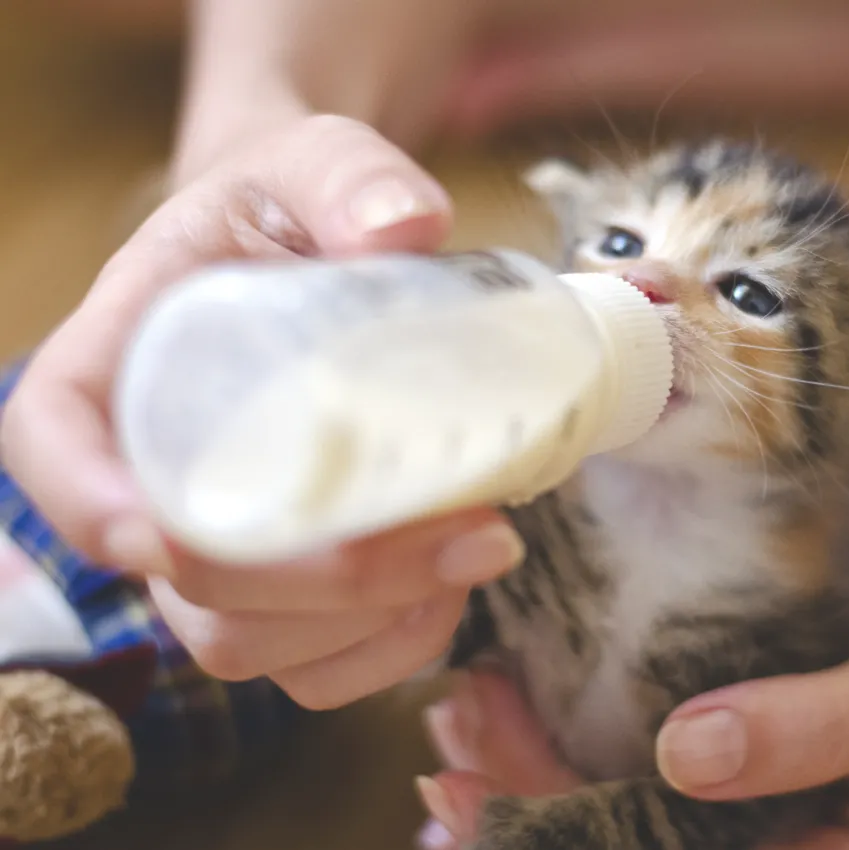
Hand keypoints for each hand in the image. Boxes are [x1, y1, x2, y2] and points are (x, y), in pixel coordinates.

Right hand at [0, 113, 523, 708]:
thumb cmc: (290, 211)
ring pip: (252, 644)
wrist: (319, 256)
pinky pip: (314, 668)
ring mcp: (215, 549)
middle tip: (466, 529)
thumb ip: (346, 175)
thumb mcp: (310, 163)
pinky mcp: (283, 590)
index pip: (53, 450)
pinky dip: (391, 646)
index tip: (165, 535)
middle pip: (187, 584)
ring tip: (481, 542)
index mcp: (111, 366)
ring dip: (372, 619)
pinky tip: (456, 582)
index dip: (94, 508)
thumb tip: (405, 226)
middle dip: (324, 583)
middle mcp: (148, 476)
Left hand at [415, 590, 848, 849]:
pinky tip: (539, 741)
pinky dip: (602, 771)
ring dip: (551, 791)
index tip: (466, 798)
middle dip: (531, 812)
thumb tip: (681, 755)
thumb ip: (809, 732)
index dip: (556, 844)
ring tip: (466, 736)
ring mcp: (787, 840)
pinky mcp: (783, 799)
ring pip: (644, 833)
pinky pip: (675, 802)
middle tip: (447, 745)